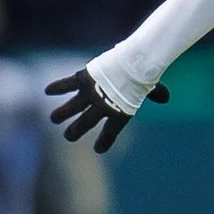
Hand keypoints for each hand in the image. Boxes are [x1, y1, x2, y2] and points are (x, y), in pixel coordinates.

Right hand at [46, 69, 165, 152]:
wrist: (135, 63)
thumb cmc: (144, 75)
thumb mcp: (151, 88)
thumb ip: (157, 94)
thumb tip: (166, 98)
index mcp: (120, 113)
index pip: (111, 132)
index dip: (105, 142)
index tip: (99, 149)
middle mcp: (102, 107)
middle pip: (86, 123)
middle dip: (76, 131)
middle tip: (68, 137)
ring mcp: (91, 94)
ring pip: (71, 108)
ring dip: (61, 114)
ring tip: (54, 119)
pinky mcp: (83, 79)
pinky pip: (66, 85)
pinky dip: (57, 87)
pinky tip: (47, 91)